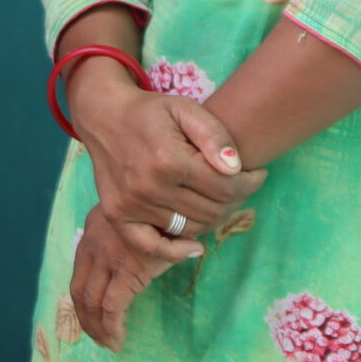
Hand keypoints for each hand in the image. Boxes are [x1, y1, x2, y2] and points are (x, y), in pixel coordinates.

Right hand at [66, 64, 265, 235]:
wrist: (103, 115)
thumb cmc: (150, 111)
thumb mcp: (185, 108)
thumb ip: (213, 133)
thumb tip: (235, 168)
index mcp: (169, 159)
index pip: (226, 188)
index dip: (250, 183)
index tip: (256, 174)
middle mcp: (149, 187)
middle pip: (211, 212)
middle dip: (235, 200)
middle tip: (238, 186)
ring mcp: (131, 203)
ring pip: (189, 228)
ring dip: (211, 219)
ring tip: (217, 201)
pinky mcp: (116, 214)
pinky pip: (151, 246)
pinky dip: (175, 252)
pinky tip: (194, 248)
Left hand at [68, 203, 201, 351]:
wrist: (177, 202)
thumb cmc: (163, 213)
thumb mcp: (137, 219)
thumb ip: (129, 237)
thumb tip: (132, 259)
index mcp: (93, 232)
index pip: (79, 271)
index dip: (82, 298)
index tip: (90, 315)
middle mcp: (93, 245)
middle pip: (78, 290)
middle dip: (85, 318)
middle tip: (96, 337)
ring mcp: (108, 258)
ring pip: (90, 301)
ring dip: (95, 326)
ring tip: (106, 343)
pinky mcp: (127, 271)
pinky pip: (112, 307)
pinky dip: (111, 327)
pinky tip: (117, 341)